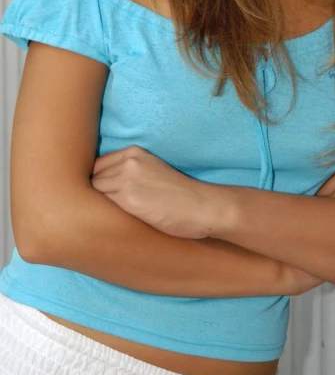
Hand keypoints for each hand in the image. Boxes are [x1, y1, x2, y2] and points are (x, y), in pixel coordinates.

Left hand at [91, 146, 219, 238]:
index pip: (97, 165)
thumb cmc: (179, 194)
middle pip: (92, 178)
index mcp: (134, 152)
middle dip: (94, 194)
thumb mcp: (152, 170)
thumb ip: (128, 172)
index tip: (101, 196)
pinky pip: (102, 206)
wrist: (201, 206)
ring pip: (94, 193)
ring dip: (98, 206)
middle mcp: (128, 162)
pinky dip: (104, 214)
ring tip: (107, 218)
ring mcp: (127, 179)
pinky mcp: (129, 199)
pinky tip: (112, 222)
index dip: (96, 182)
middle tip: (101, 210)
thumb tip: (99, 185)